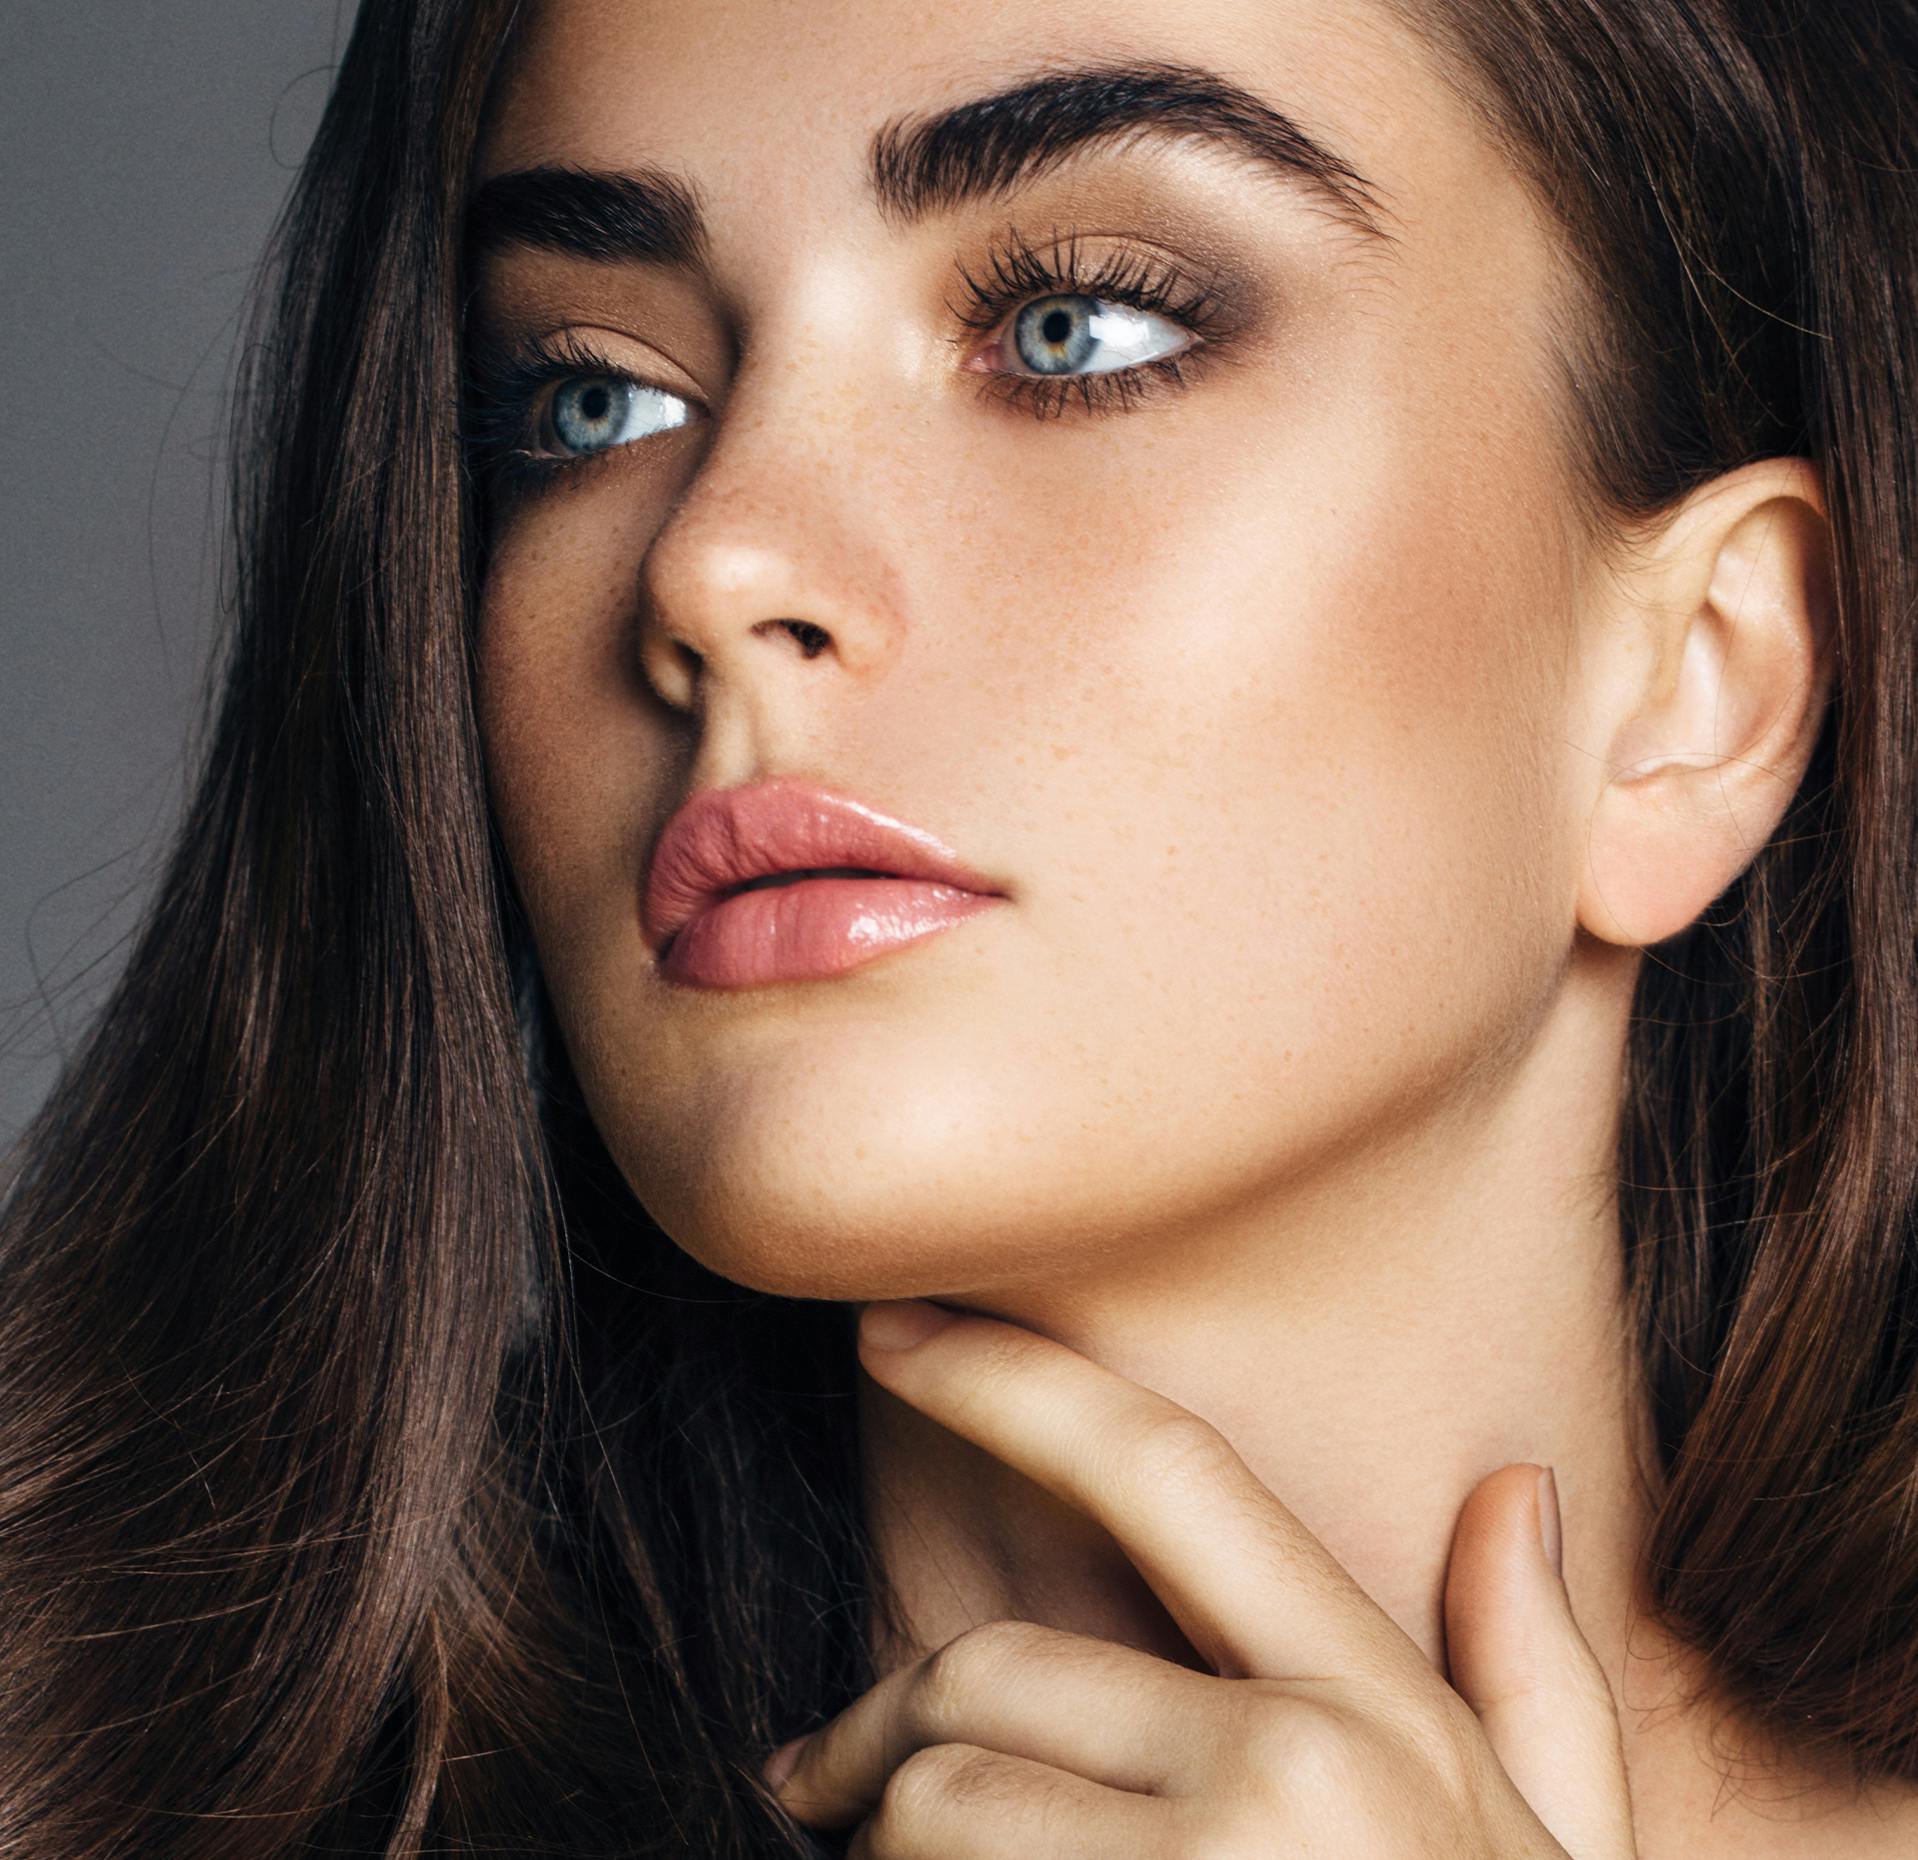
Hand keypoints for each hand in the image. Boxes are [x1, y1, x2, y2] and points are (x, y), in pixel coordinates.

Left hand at [760, 1298, 1636, 1857]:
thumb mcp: (1559, 1859)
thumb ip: (1537, 1675)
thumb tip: (1516, 1489)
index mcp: (1379, 1715)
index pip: (1166, 1472)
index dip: (1012, 1376)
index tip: (892, 1325)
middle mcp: (1287, 1783)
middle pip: (980, 1679)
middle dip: (880, 1725)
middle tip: (825, 1769)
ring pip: (923, 1812)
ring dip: (884, 1847)